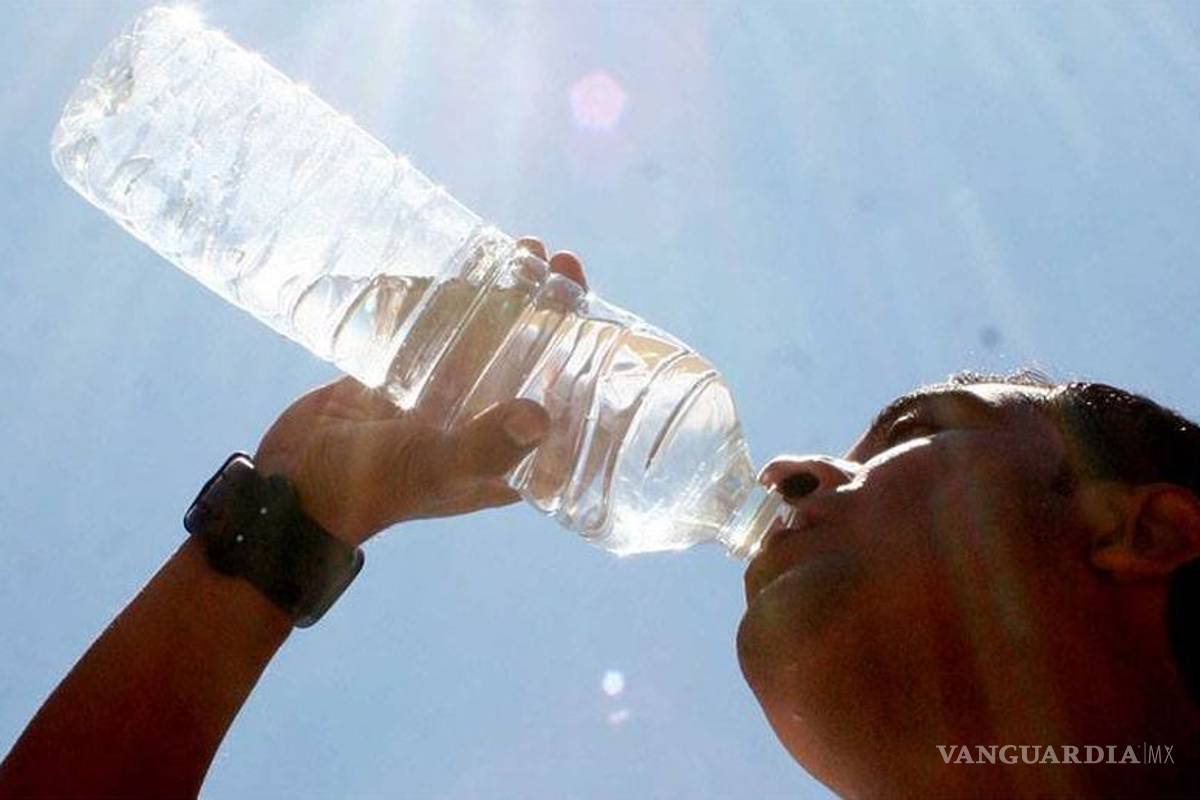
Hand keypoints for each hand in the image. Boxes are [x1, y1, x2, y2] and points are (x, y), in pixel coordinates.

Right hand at [254, 238, 587, 545]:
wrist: (294, 483)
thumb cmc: (371, 488)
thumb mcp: (433, 467)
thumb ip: (484, 445)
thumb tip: (541, 415)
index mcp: (508, 456)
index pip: (564, 400)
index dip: (586, 355)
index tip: (596, 311)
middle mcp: (485, 423)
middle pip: (533, 356)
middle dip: (551, 307)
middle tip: (557, 259)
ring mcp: (446, 397)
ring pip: (491, 336)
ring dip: (510, 293)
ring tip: (524, 248)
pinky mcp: (408, 376)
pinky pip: (443, 331)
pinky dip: (456, 299)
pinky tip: (468, 262)